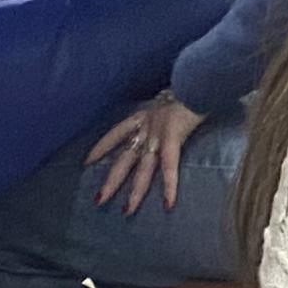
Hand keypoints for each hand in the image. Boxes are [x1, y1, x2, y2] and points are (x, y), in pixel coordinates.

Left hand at [87, 93, 202, 213]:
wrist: (199, 76)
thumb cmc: (194, 83)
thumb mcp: (177, 93)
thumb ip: (175, 102)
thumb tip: (183, 103)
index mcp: (145, 114)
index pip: (117, 132)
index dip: (102, 147)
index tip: (89, 161)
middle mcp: (147, 127)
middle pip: (124, 158)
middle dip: (112, 180)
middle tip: (98, 201)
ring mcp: (158, 134)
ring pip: (142, 168)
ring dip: (134, 191)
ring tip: (126, 212)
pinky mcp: (173, 138)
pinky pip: (169, 166)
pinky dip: (168, 186)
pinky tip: (168, 204)